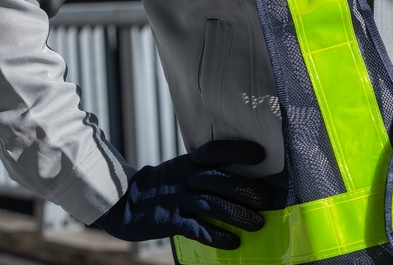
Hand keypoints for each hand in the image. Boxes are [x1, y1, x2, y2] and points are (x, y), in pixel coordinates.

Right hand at [94, 139, 272, 249]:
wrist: (126, 203)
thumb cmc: (164, 188)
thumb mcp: (181, 171)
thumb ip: (205, 172)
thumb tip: (246, 180)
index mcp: (187, 162)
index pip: (214, 151)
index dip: (237, 150)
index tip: (260, 154)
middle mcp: (183, 177)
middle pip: (218, 179)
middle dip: (245, 188)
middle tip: (267, 199)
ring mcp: (176, 199)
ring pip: (211, 204)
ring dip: (237, 214)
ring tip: (258, 223)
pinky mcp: (169, 221)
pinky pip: (197, 228)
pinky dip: (217, 235)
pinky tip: (233, 242)